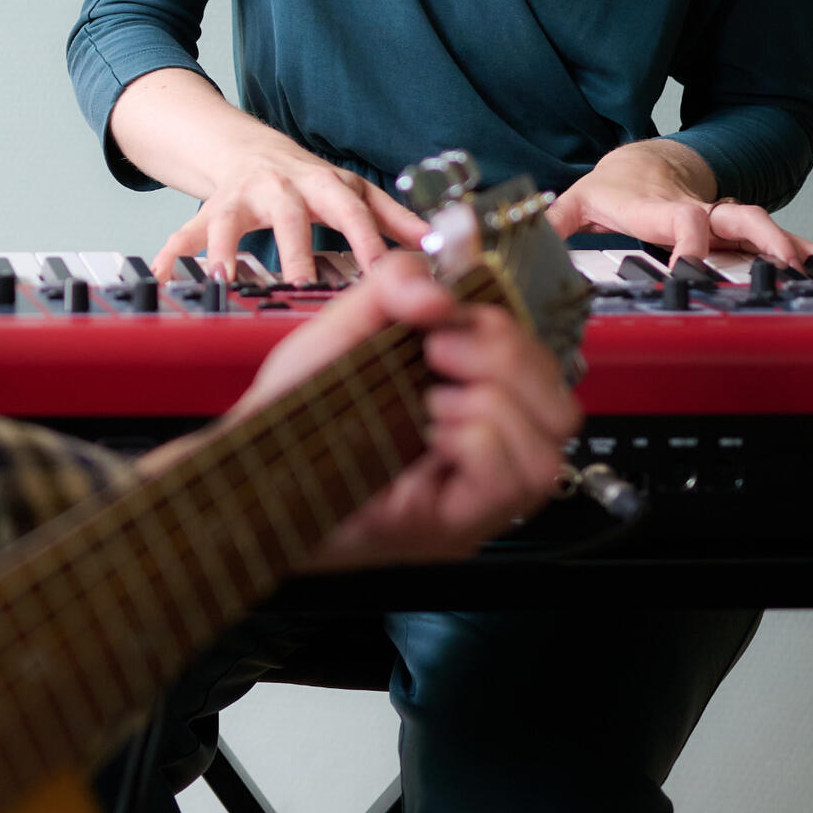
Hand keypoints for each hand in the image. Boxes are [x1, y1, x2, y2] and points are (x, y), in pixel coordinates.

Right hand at [157, 123, 426, 285]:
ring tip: (219, 276)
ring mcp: (240, 197)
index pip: (350, 211)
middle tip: (298, 285)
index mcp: (323, 184)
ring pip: (228, 220)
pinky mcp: (209, 209)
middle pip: (288, 215)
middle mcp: (280, 187)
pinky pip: (184, 233)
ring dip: (221, 247)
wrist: (249, 150)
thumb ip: (396, 220)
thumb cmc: (309, 182)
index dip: (365, 239)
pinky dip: (172, 255)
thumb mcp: (354, 191)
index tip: (378, 273)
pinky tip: (163, 277)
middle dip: (292, 250)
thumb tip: (441, 246)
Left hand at [224, 252, 578, 570]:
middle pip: (562, 405)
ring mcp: (477, 495)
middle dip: (507, 358)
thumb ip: (396, 287)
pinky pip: (516, 480)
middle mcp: (486, 451)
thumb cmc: (299, 404)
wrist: (250, 462)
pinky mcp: (458, 526)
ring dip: (493, 401)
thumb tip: (443, 294)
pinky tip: (431, 432)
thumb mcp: (348, 326)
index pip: (544, 367)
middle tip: (438, 353)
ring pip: (550, 444)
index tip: (447, 318)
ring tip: (430, 401)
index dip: (511, 332)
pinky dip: (478, 439)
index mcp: (470, 399)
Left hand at [546, 139, 812, 270]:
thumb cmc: (616, 186)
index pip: (680, 222)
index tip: (691, 270)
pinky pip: (775, 242)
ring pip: (764, 229)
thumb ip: (555, 222)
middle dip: (763, 241)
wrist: (646, 160)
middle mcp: (701, 212)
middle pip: (738, 220)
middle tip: (785, 265)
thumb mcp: (582, 200)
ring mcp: (722, 221)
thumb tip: (524, 238)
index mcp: (662, 208)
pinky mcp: (737, 230)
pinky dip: (805, 254)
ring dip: (794, 249)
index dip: (688, 243)